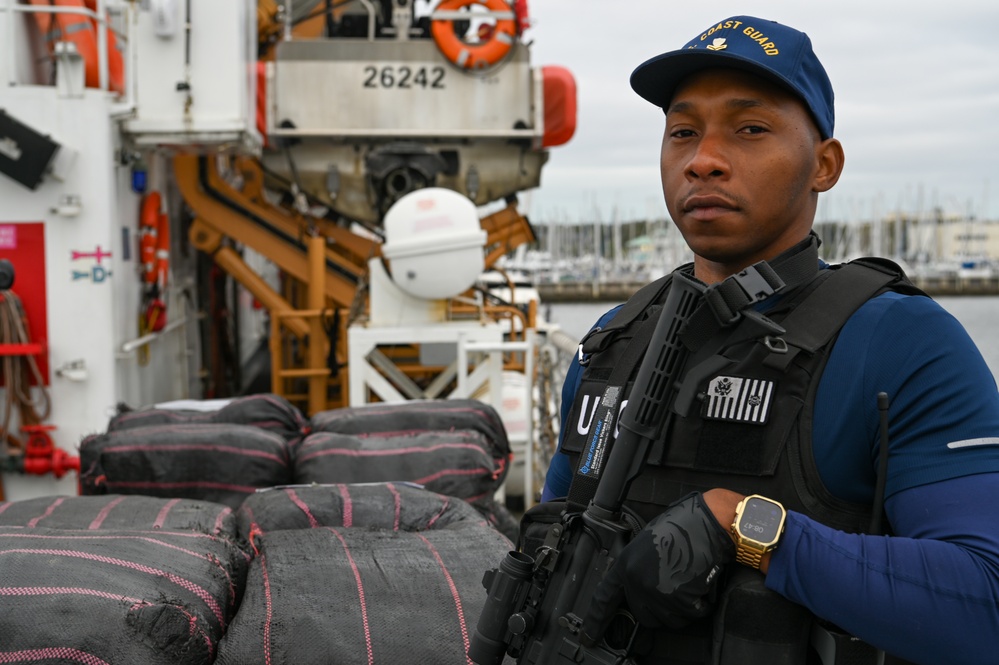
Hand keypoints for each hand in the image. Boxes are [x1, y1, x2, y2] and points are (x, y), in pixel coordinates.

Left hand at [581, 492, 734, 644]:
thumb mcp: (647, 543)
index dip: (596, 620)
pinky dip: (701, 605)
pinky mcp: (679, 599)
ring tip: (689, 583)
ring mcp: (657, 591)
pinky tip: (701, 585)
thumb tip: (640, 588)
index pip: (604, 598)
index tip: (589, 636)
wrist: (706, 522)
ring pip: (669, 619)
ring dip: (683, 608)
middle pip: (643, 615)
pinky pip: (692, 614)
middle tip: (675, 589)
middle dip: (660, 609)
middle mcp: (637, 580)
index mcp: (626, 564)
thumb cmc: (682, 526)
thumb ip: (638, 568)